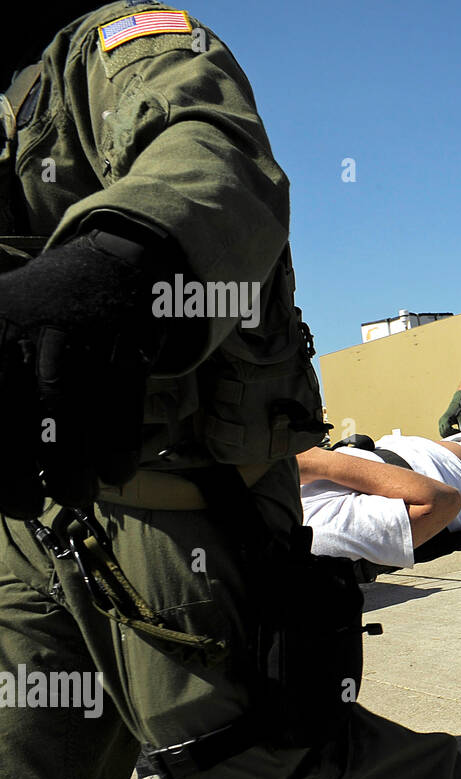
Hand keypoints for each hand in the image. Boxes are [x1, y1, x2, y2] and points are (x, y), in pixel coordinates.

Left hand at [0, 233, 153, 517]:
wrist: (112, 271)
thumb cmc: (39, 319)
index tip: (3, 492)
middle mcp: (32, 335)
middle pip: (21, 423)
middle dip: (21, 481)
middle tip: (29, 506)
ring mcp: (85, 342)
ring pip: (71, 425)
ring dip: (73, 476)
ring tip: (74, 496)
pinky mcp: (129, 351)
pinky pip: (121, 413)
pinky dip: (119, 452)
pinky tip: (116, 472)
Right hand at [438, 389, 460, 436]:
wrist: (456, 405)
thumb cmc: (459, 411)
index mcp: (445, 419)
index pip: (447, 430)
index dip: (453, 433)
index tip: (459, 432)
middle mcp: (441, 421)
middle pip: (443, 433)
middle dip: (451, 435)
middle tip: (458, 434)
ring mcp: (440, 422)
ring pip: (442, 433)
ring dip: (448, 435)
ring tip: (456, 433)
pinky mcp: (441, 424)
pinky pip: (442, 431)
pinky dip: (447, 434)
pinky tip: (454, 432)